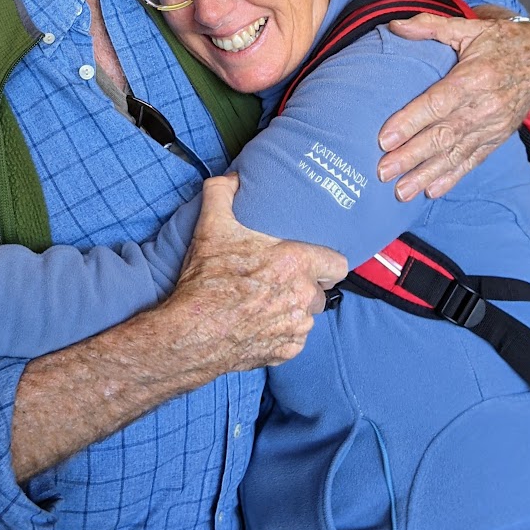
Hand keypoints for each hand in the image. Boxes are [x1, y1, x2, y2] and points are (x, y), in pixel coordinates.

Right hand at [166, 174, 347, 370]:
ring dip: (292, 309)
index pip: (338, 264)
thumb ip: (222, 192)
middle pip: (319, 290)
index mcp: (295, 263)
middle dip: (304, 285)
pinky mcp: (286, 352)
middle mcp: (303, 297)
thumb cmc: (206, 280)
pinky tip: (259, 323)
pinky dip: (281, 333)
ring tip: (266, 301)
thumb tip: (231, 177)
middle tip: (279, 279)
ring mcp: (296, 328)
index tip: (311, 260)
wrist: (191, 333)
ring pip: (307, 315)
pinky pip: (294, 339)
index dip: (326, 262)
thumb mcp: (211, 227)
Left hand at [378, 13, 529, 200]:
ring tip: (401, 191)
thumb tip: (394, 25)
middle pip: (443, 135)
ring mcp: (492, 126)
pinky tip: (431, 190)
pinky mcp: (496, 137)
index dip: (410, 122)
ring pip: (455, 154)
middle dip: (411, 156)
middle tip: (383, 171)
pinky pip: (472, 161)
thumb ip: (429, 26)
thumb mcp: (467, 26)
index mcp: (474, 77)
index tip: (385, 139)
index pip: (437, 104)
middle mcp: (485, 106)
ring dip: (426, 174)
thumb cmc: (499, 41)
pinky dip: (452, 177)